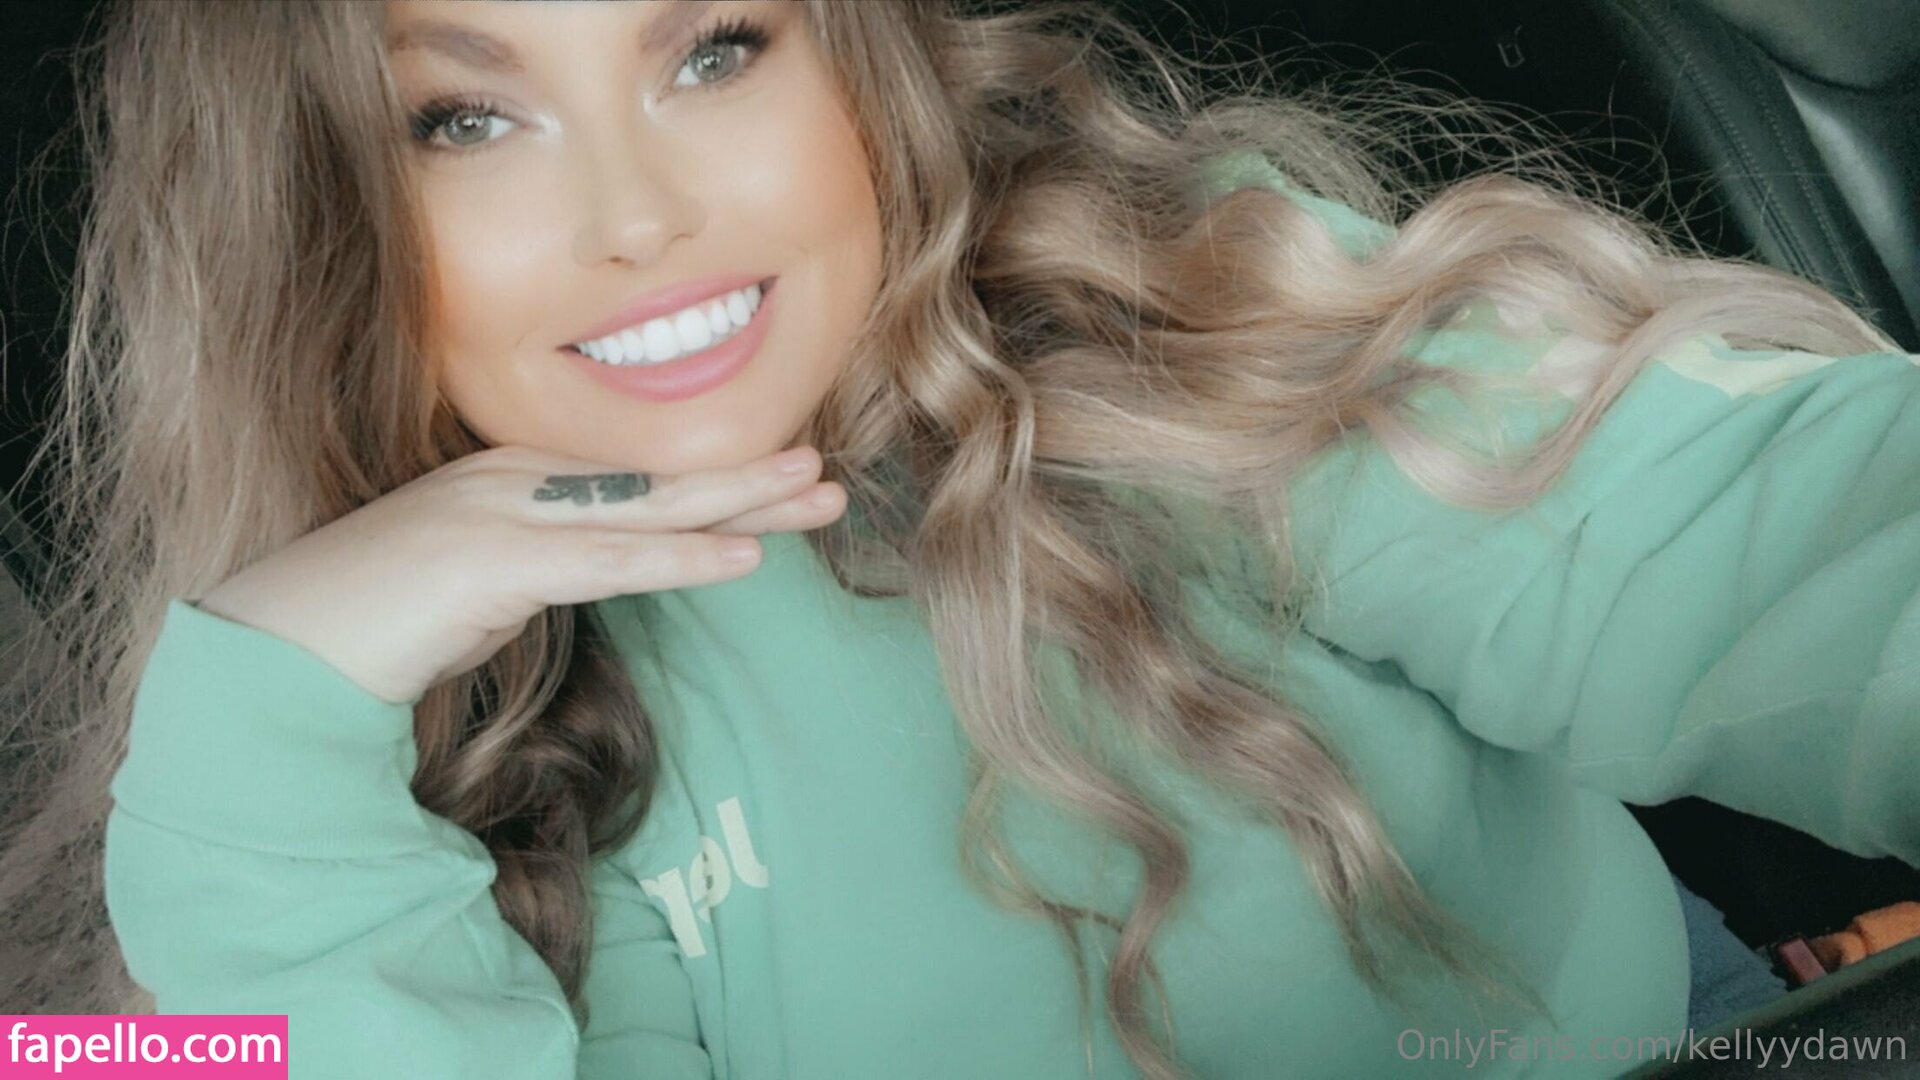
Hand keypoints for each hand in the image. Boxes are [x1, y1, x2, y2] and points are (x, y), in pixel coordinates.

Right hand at [195, 444, 844, 702]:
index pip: (633, 479)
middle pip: (655, 478)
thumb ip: (531, 570)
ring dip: (739, 501)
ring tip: (816, 494)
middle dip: (747, 477)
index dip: (713, 480)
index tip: (784, 482)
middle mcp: (512, 480)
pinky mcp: (493, 562)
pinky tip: (747, 557)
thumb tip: (584, 576)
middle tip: (829, 475)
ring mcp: (502, 514)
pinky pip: (611, 562)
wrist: (276, 650)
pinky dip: (683, 559)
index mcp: (508, 480)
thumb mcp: (471, 589)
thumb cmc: (370, 627)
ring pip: (648, 507)